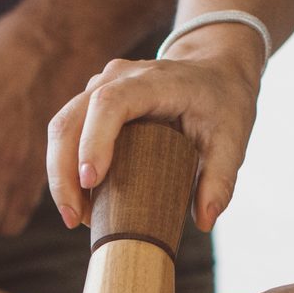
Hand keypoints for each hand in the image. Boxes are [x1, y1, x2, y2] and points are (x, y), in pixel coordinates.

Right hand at [44, 30, 265, 233]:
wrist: (214, 71)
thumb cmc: (222, 103)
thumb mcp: (233, 139)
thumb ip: (221, 179)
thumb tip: (204, 221)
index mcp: (155, 81)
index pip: (110, 103)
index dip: (94, 141)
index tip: (92, 182)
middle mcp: (117, 78)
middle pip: (70, 119)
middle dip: (63, 172)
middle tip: (74, 219)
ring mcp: (99, 88)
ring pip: (61, 128)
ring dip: (60, 175)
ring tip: (76, 217)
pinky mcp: (91, 104)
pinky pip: (67, 134)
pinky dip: (66, 170)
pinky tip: (80, 202)